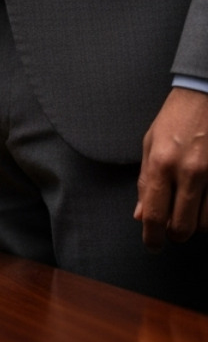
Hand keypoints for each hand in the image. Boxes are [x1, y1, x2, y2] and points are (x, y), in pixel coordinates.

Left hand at [135, 86, 207, 247]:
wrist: (206, 95)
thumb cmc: (175, 119)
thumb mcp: (150, 145)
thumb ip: (146, 183)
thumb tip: (141, 215)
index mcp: (162, 164)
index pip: (155, 215)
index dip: (152, 238)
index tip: (152, 246)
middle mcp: (190, 172)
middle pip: (184, 227)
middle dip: (175, 234)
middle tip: (171, 229)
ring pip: (207, 224)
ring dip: (196, 224)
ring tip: (188, 210)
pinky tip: (203, 203)